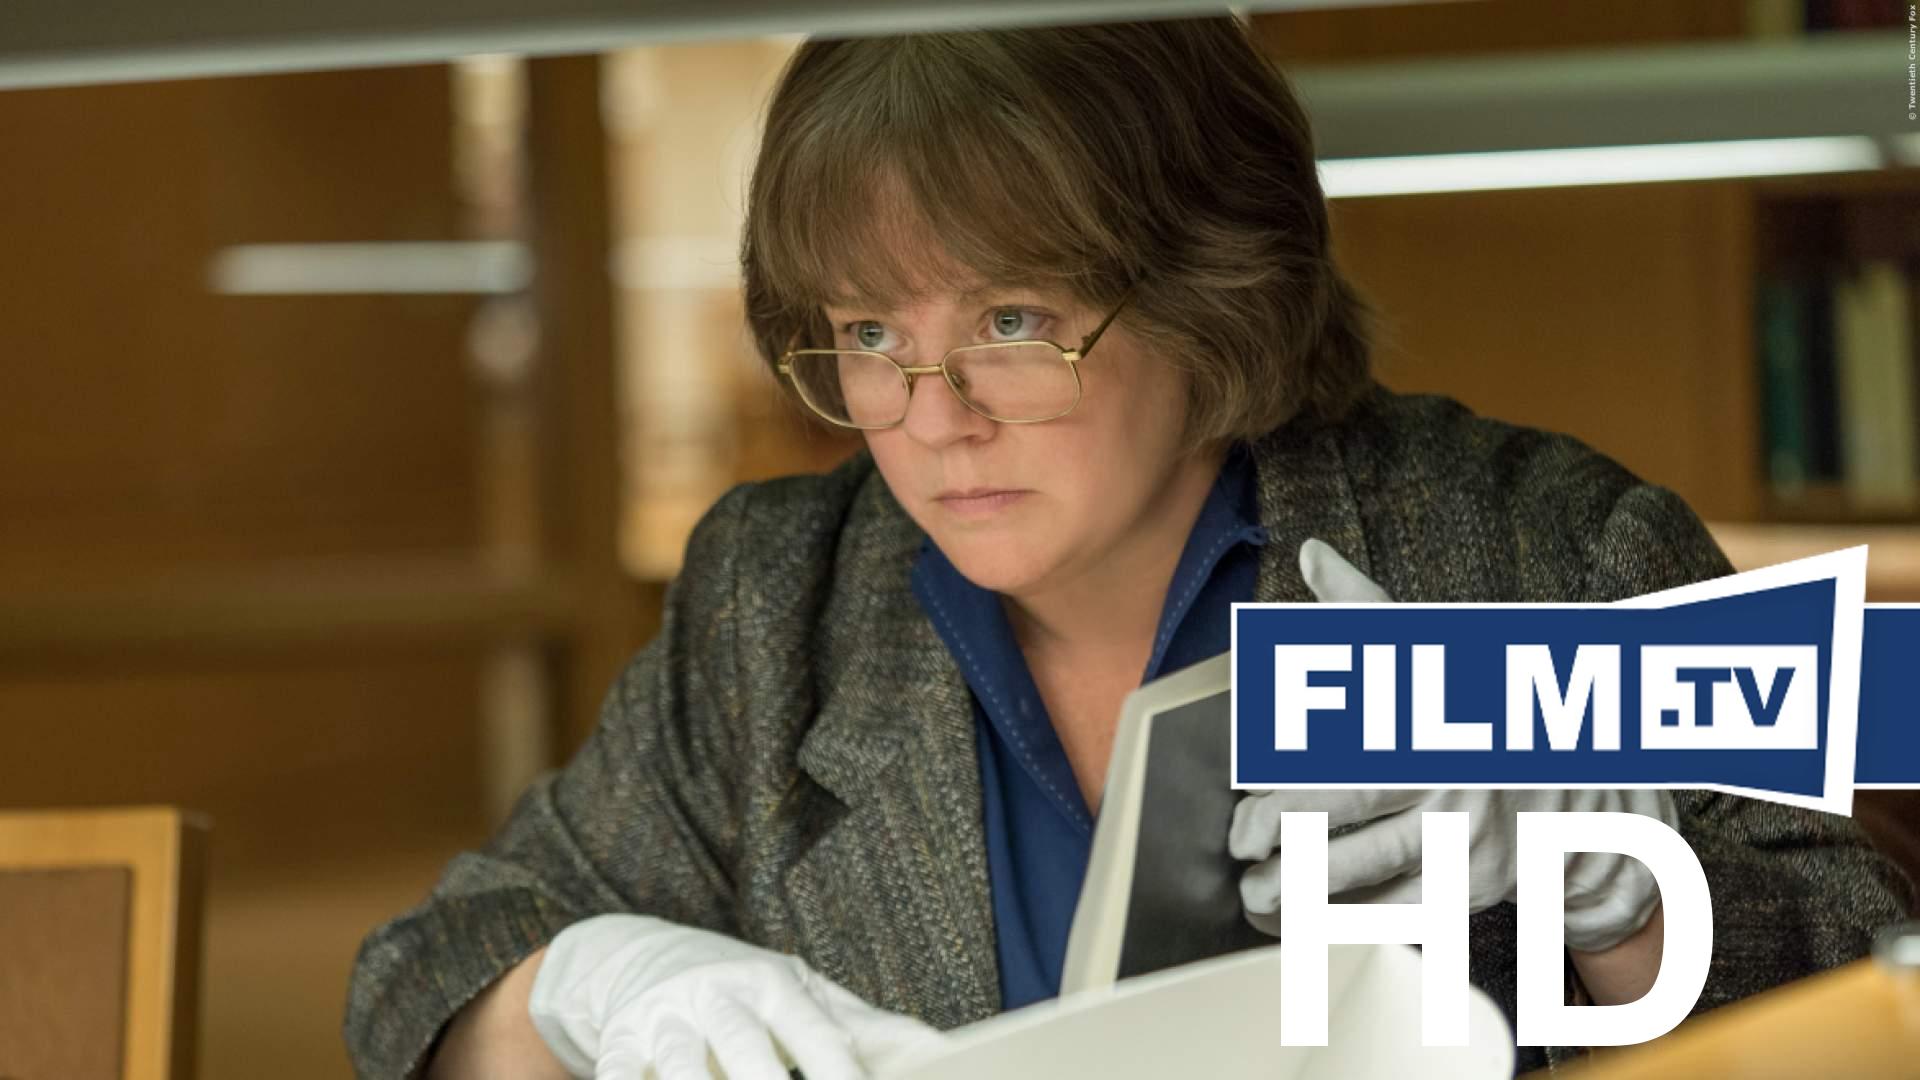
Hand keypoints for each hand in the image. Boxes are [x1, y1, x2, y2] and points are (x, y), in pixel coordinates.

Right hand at [528, 914, 946, 1079]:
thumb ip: (866, 1029)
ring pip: (680, 1067)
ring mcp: (664, 1017)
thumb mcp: (804, 995)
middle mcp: (719, 994)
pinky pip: (619, 1073)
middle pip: (746, 1049)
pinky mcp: (618, 1040)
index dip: (839, 1074)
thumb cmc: (745, 990)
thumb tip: (939, 1051)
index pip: (814, 1035)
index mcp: (774, 984)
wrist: (638, 954)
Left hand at [1228, 539, 1674, 952]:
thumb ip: (1361, 607)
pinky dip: (1344, 923)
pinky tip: (1306, 923)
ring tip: (1258, 897)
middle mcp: (1445, 777)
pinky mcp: (1475, 886)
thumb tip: (1311, 552)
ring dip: (1300, 894)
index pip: (1334, 754)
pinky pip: (1396, 913)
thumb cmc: (1477, 706)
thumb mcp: (1429, 647)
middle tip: (1241, 851)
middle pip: (1342, 817)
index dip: (1278, 788)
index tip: (1242, 805)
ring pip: (1364, 874)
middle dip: (1278, 841)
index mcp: (1424, 718)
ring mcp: (1464, 837)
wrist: (1576, 776)